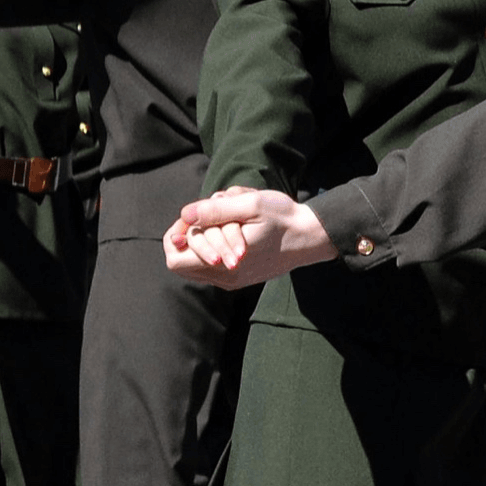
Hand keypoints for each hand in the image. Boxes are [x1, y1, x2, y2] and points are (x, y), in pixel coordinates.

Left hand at [162, 187, 337, 289]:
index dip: (176, 234)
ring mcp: (232, 280)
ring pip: (196, 262)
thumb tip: (185, 214)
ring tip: (228, 219)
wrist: (311, 237)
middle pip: (181, 262)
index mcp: (223, 264)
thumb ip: (216, 210)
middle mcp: (224, 278)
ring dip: (204, 239)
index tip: (194, 215)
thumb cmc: (283, 218)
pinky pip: (212, 264)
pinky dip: (216, 245)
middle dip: (191, 234)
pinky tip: (236, 228)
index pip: (174, 257)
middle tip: (210, 213)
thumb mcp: (251, 205)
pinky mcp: (240, 277)